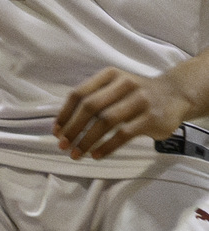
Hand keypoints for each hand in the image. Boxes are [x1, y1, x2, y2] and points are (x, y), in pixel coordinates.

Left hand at [54, 65, 191, 159]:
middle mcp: (123, 84)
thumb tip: (65, 124)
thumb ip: (95, 99)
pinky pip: (123, 134)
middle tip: (63, 145)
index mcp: (109, 75)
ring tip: (77, 153)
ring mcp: (139, 100)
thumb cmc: (136, 93)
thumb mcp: (116, 86)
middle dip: (73, 128)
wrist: (175, 94)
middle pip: (90, 107)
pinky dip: (107, 146)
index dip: (65, 113)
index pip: (79, 93)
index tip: (56, 130)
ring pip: (106, 121)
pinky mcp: (150, 118)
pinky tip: (96, 155)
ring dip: (87, 140)